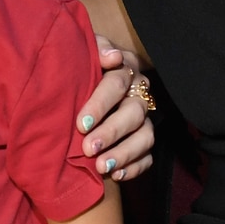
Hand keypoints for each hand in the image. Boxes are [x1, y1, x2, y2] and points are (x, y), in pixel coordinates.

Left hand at [79, 38, 154, 180]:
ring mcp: (143, 119)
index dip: (100, 104)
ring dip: (124, 153)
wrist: (76, 84)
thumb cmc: (78, 67)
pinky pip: (148, 156)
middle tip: (89, 148)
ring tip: (102, 167)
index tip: (81, 123)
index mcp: (124, 69)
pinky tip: (117, 175)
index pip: (117, 84)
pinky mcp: (143, 140)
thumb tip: (113, 57)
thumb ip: (96, 48)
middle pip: (133, 113)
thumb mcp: (82, 51)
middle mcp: (138, 94)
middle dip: (111, 132)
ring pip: (145, 136)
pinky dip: (135, 167)